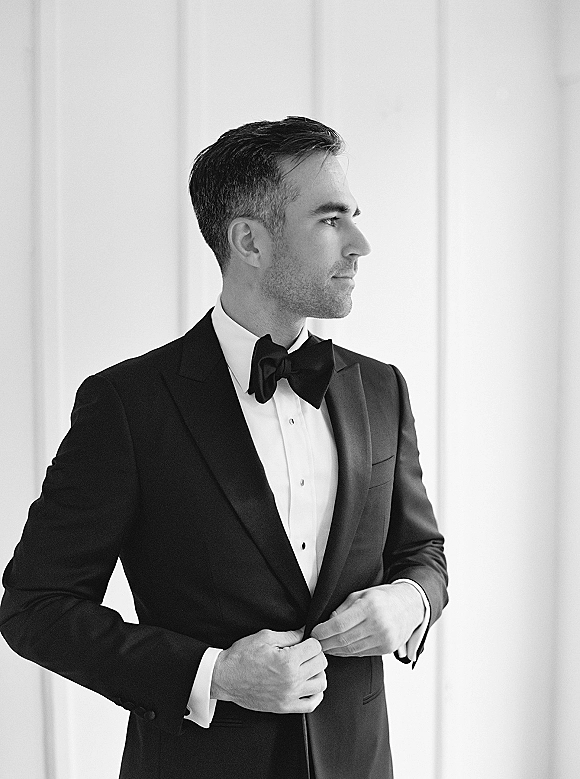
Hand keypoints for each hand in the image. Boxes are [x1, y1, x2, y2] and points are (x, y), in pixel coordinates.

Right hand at [210, 628, 326, 713]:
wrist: (225, 677)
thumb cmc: (241, 657)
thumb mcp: (265, 637)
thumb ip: (289, 635)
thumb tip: (304, 632)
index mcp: (288, 661)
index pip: (316, 647)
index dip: (311, 640)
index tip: (305, 641)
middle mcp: (292, 680)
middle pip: (321, 664)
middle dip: (315, 654)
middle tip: (305, 651)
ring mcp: (289, 696)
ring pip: (320, 683)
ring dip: (317, 672)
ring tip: (307, 666)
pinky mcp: (285, 707)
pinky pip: (311, 704)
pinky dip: (316, 694)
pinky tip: (309, 685)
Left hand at [310, 583, 423, 656]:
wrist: (411, 606)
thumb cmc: (383, 597)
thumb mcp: (362, 594)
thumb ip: (343, 608)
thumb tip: (327, 622)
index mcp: (370, 607)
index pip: (339, 624)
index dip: (323, 631)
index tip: (313, 633)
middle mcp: (378, 624)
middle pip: (344, 640)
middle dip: (325, 644)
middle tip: (314, 644)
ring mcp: (384, 639)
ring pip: (351, 649)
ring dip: (335, 650)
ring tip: (324, 647)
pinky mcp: (387, 649)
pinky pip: (361, 653)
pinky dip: (347, 652)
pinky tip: (339, 649)